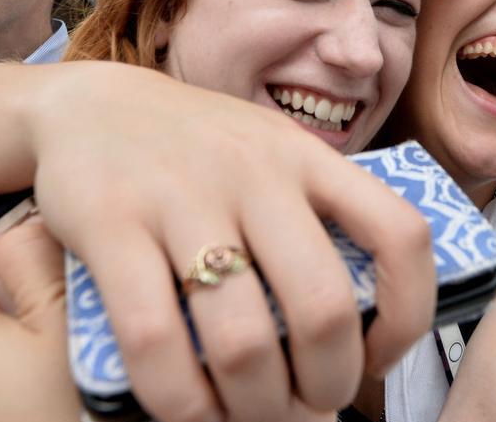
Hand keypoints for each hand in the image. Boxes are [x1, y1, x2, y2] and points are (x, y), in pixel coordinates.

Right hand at [27, 63, 434, 421]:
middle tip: (311, 407)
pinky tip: (190, 412)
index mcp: (309, 159)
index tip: (378, 356)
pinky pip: (154, 338)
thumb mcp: (272, 158)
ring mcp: (183, 196)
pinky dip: (180, 400)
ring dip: (257, 406)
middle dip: (327, 384)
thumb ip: (315, 219)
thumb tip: (356, 329)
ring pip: (242, 339)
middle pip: (323, 308)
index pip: (401, 235)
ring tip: (254, 417)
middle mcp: (257, 172)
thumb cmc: (197, 150)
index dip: (408, 315)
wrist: (87, 104)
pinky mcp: (111, 221)